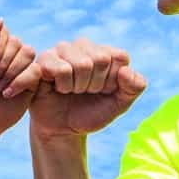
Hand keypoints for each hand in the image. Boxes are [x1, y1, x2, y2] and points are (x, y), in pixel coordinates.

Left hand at [0, 20, 40, 138]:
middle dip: (2, 64)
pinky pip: (35, 70)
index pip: (3, 32)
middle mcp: (12, 51)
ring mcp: (24, 65)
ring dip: (9, 74)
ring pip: (28, 54)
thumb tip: (1, 20)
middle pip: (17, 43)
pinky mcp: (34, 80)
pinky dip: (18, 83)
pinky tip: (7, 94)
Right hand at [28, 38, 147, 142]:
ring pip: (81, 64)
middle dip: (95, 85)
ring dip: (78, 87)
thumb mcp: (119, 105)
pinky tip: (56, 89)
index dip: (112, 81)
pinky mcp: (44, 59)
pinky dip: (62, 86)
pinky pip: (60, 68)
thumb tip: (126, 70)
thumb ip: (134, 87)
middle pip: (100, 59)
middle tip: (83, 92)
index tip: (104, 91)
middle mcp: (84, 46)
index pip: (119, 57)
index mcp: (105, 52)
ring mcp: (62, 50)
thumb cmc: (90, 114)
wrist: (62, 131)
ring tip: (70, 91)